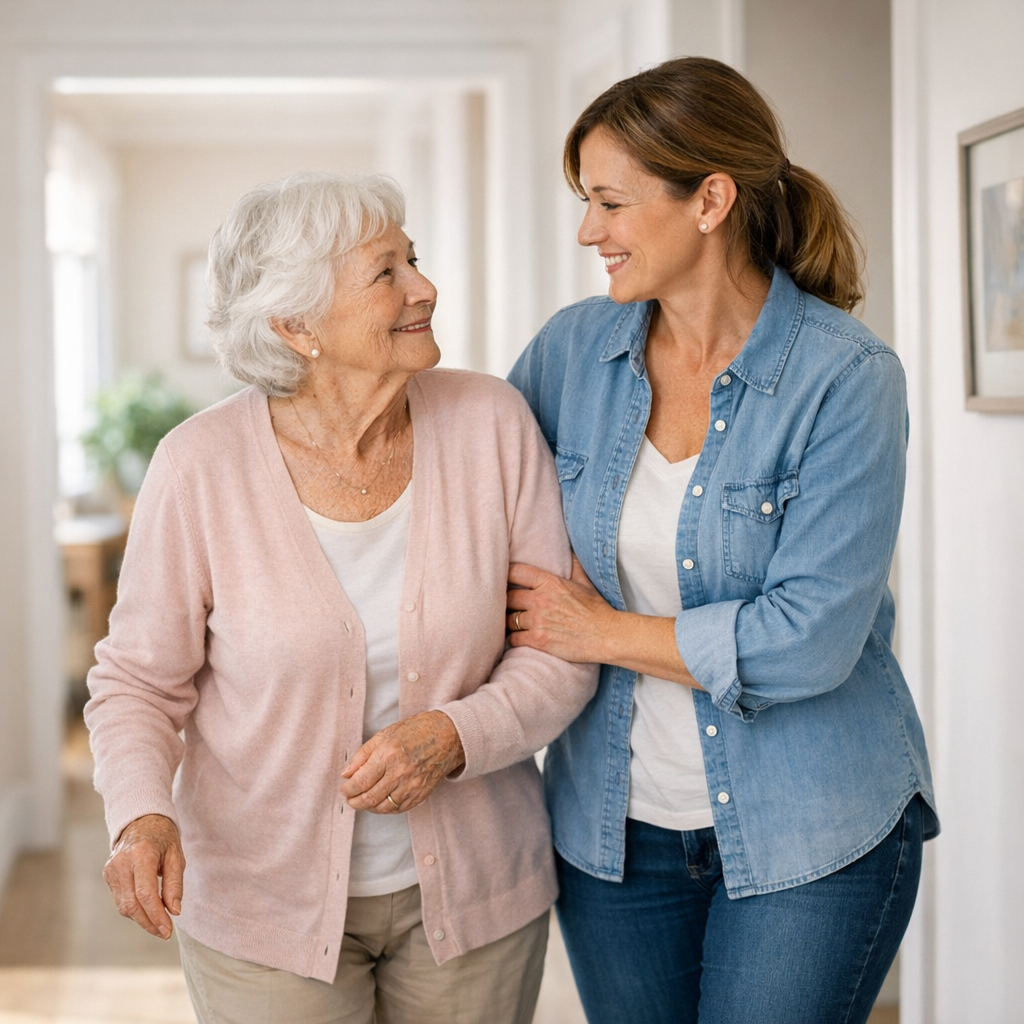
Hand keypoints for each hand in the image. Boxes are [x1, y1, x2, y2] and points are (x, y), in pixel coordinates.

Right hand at [103, 813, 183, 939]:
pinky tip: (148, 909)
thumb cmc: (163, 837)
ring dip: (142, 918)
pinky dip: (135, 908)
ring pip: (124, 906)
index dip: (156, 916)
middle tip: (165, 932)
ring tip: (159, 922)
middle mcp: (121, 863)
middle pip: (132, 904)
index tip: (167, 930)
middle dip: (149, 922)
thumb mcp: (176, 855)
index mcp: (141, 854)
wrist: (141, 821)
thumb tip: (175, 911)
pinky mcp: (107, 875)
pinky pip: (121, 899)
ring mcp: (111, 870)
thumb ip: (174, 884)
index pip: (145, 893)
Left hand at [340, 711, 464, 813]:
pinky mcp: (420, 794)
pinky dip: (385, 808)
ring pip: (383, 807)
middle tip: (350, 797)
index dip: (348, 789)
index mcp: (388, 755)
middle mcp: (400, 772)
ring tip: (363, 799)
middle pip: (369, 798)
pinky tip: (380, 801)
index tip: (345, 788)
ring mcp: (412, 785)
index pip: (361, 781)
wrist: (447, 736)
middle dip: (355, 801)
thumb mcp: (385, 735)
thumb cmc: (416, 731)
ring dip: (368, 807)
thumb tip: (346, 773)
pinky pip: (398, 809)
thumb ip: (362, 755)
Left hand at [506, 555, 616, 662]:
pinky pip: (513, 638)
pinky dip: (515, 639)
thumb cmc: (597, 610)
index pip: (516, 572)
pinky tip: (521, 638)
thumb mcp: (585, 583)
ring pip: (508, 620)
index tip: (506, 581)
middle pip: (508, 597)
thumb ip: (573, 565)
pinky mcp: (538, 640)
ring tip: (515, 623)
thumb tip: (570, 550)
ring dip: (510, 622)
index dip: (507, 575)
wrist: (606, 636)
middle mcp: (540, 600)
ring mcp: (538, 621)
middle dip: (508, 602)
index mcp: (550, 582)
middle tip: (510, 606)